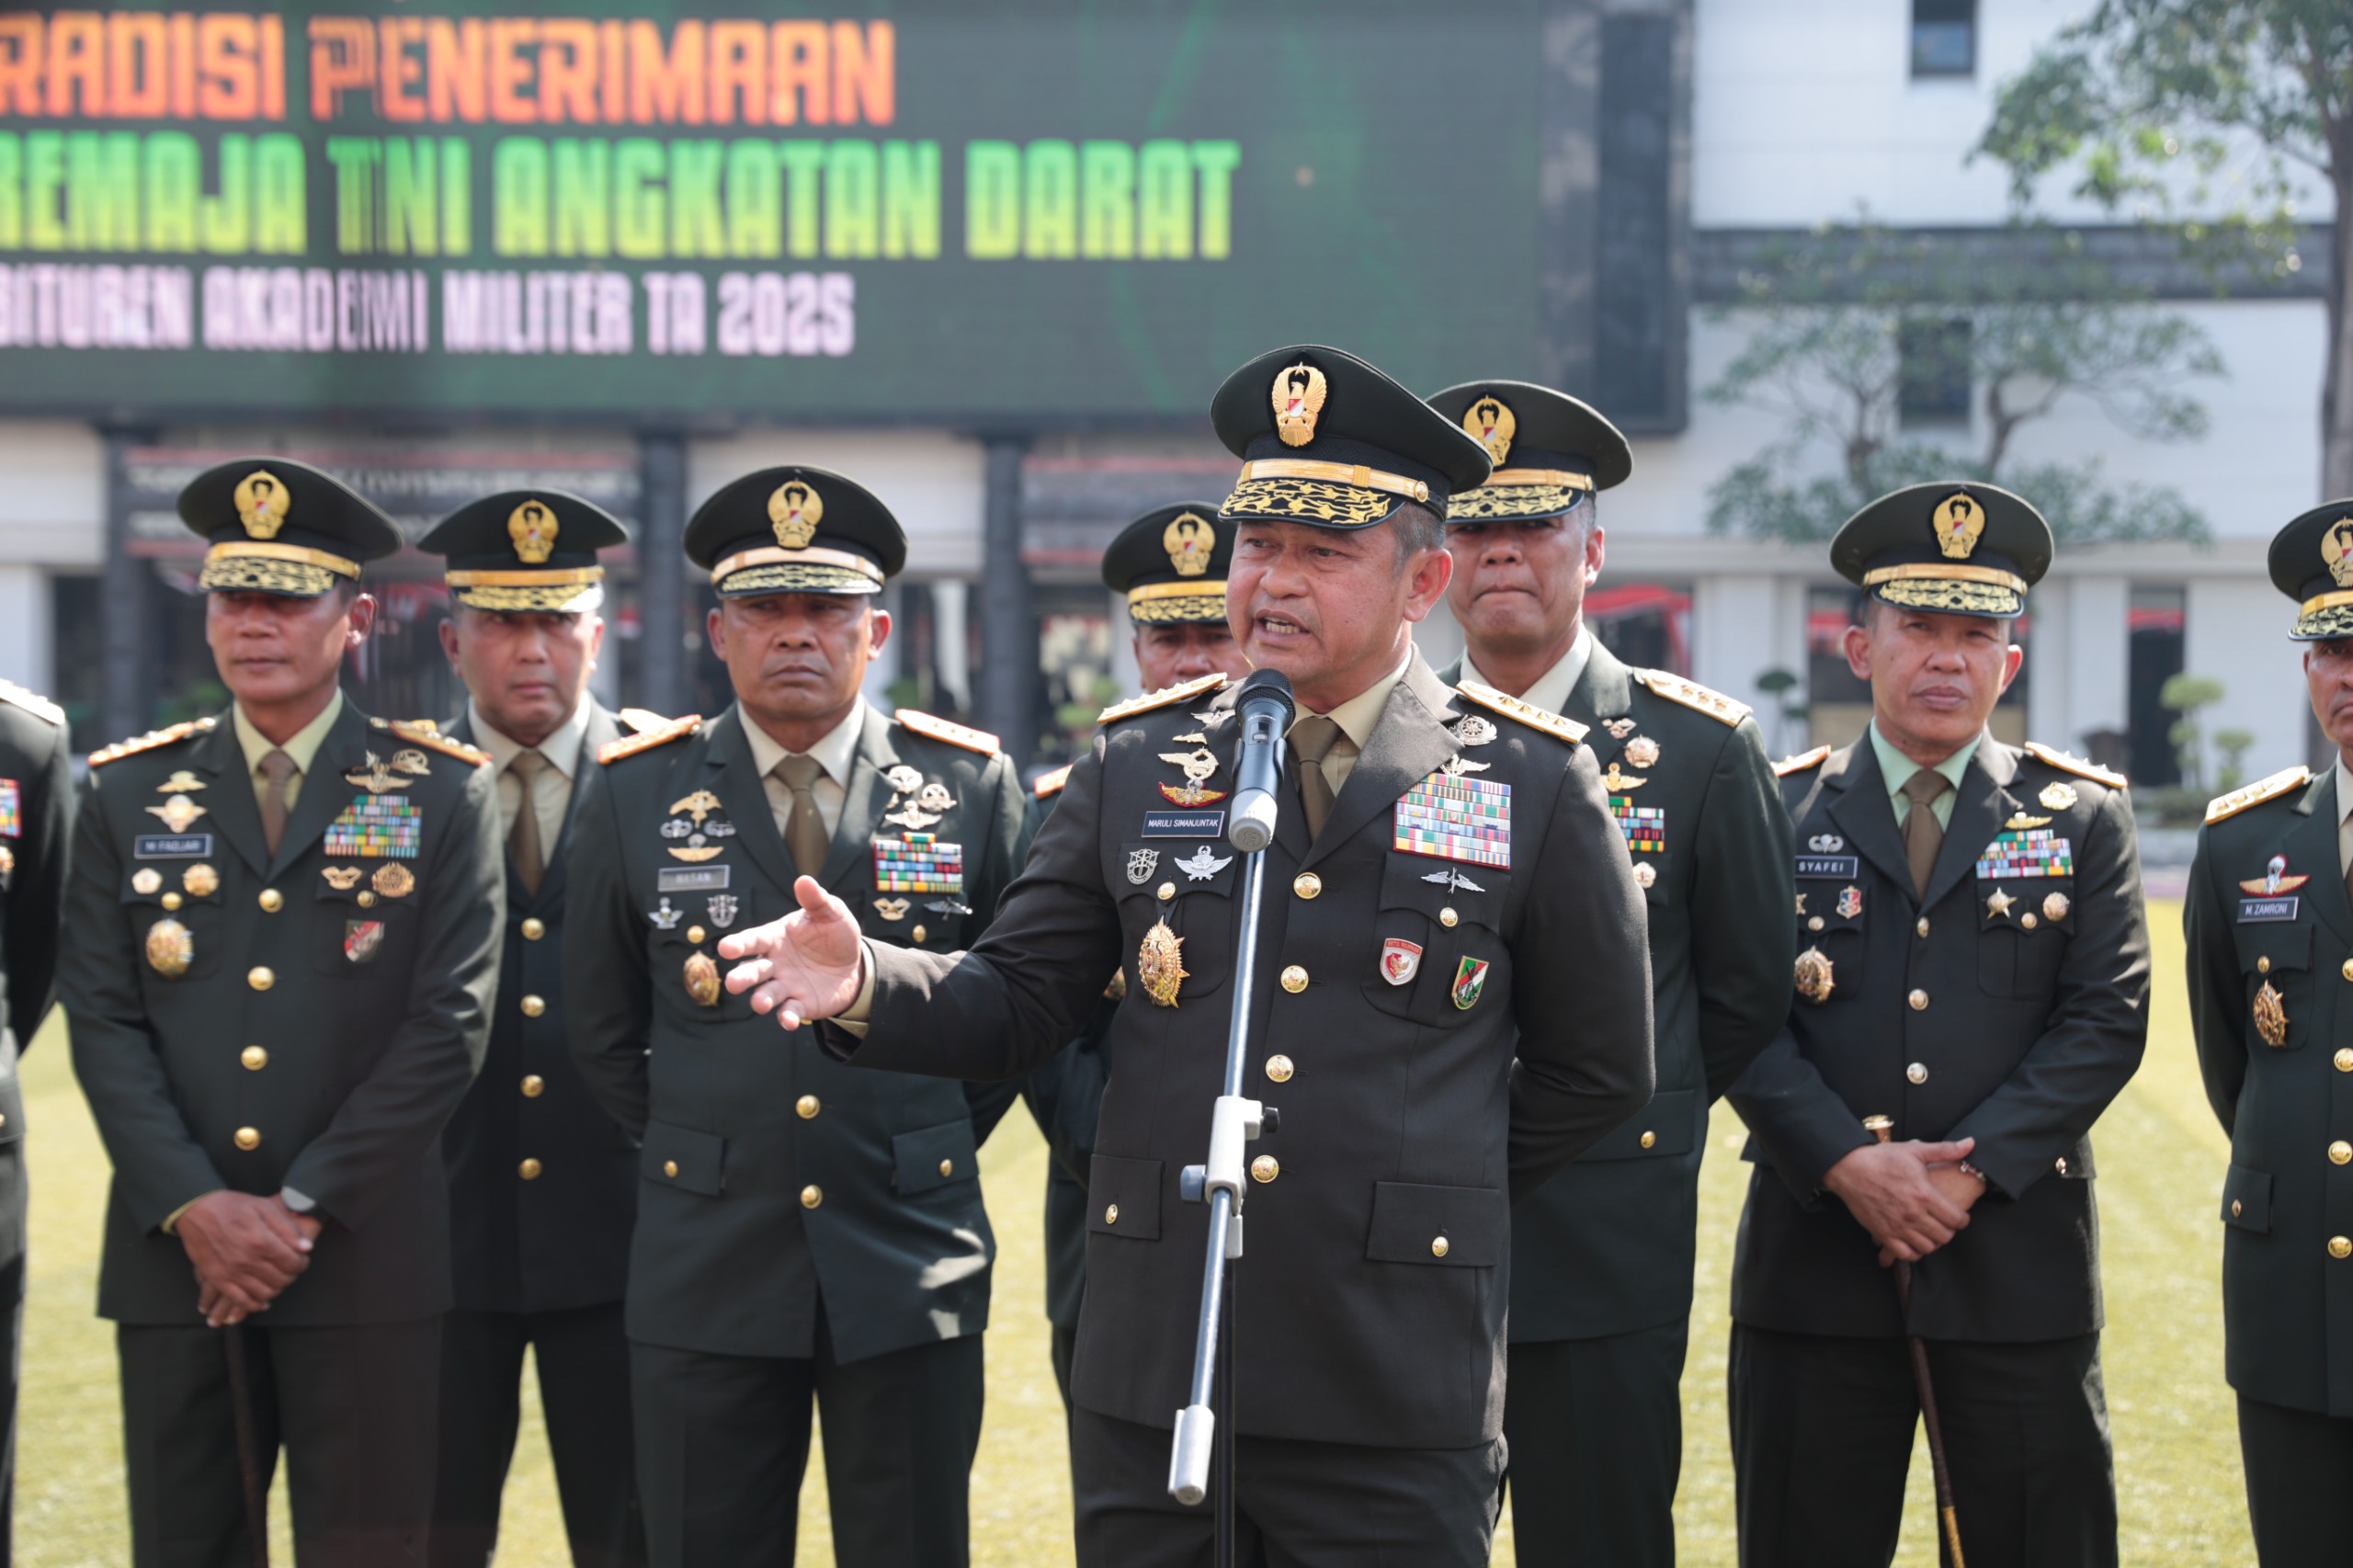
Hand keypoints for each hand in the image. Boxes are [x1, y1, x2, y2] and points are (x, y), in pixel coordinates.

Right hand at [175, 1191, 313, 1326]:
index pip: (292, 1263)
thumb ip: (287, 1228)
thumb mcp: (264, 1207)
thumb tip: (306, 1247)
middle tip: (290, 1269)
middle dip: (291, 1276)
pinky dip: (255, 1304)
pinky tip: (262, 1300)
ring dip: (276, 1290)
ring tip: (277, 1280)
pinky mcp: (217, 1279)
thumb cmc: (232, 1206)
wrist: (196, 1210)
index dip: (302, 1263)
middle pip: (281, 1280)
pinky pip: (240, 1301)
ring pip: (264, 1293)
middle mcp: (247, 1260)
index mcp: (261, 1241)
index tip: (301, 1260)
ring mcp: (231, 1272)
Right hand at [720, 876, 868, 1029]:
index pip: (753, 940)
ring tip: (759, 1004)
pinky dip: (786, 1017)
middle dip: (742, 977)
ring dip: (761, 999)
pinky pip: (789, 1011)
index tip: (725, 948)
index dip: (738, 944)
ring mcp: (785, 985)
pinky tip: (788, 1021)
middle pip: (752, 971)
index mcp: (775, 937)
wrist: (854, 964)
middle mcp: (774, 963)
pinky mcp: (799, 1003)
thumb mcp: (831, 913)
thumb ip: (816, 900)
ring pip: (766, 994)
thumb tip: (804, 880)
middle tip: (733, 983)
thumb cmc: (834, 934)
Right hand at [1821, 1138, 1977, 1264]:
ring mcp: (1897, 1226)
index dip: (1962, 1218)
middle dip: (1948, 1230)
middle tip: (1943, 1222)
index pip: (1957, 1219)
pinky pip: (1906, 1254)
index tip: (1958, 1214)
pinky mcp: (1883, 1234)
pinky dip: (1914, 1251)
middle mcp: (1913, 1214)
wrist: (1849, 1167)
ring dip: (1932, 1241)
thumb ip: (1945, 1150)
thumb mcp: (1915, 1150)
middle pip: (1945, 1236)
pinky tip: (1913, 1240)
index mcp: (1925, 1194)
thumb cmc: (1882, 1158)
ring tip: (1929, 1230)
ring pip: (1928, 1247)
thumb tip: (1971, 1143)